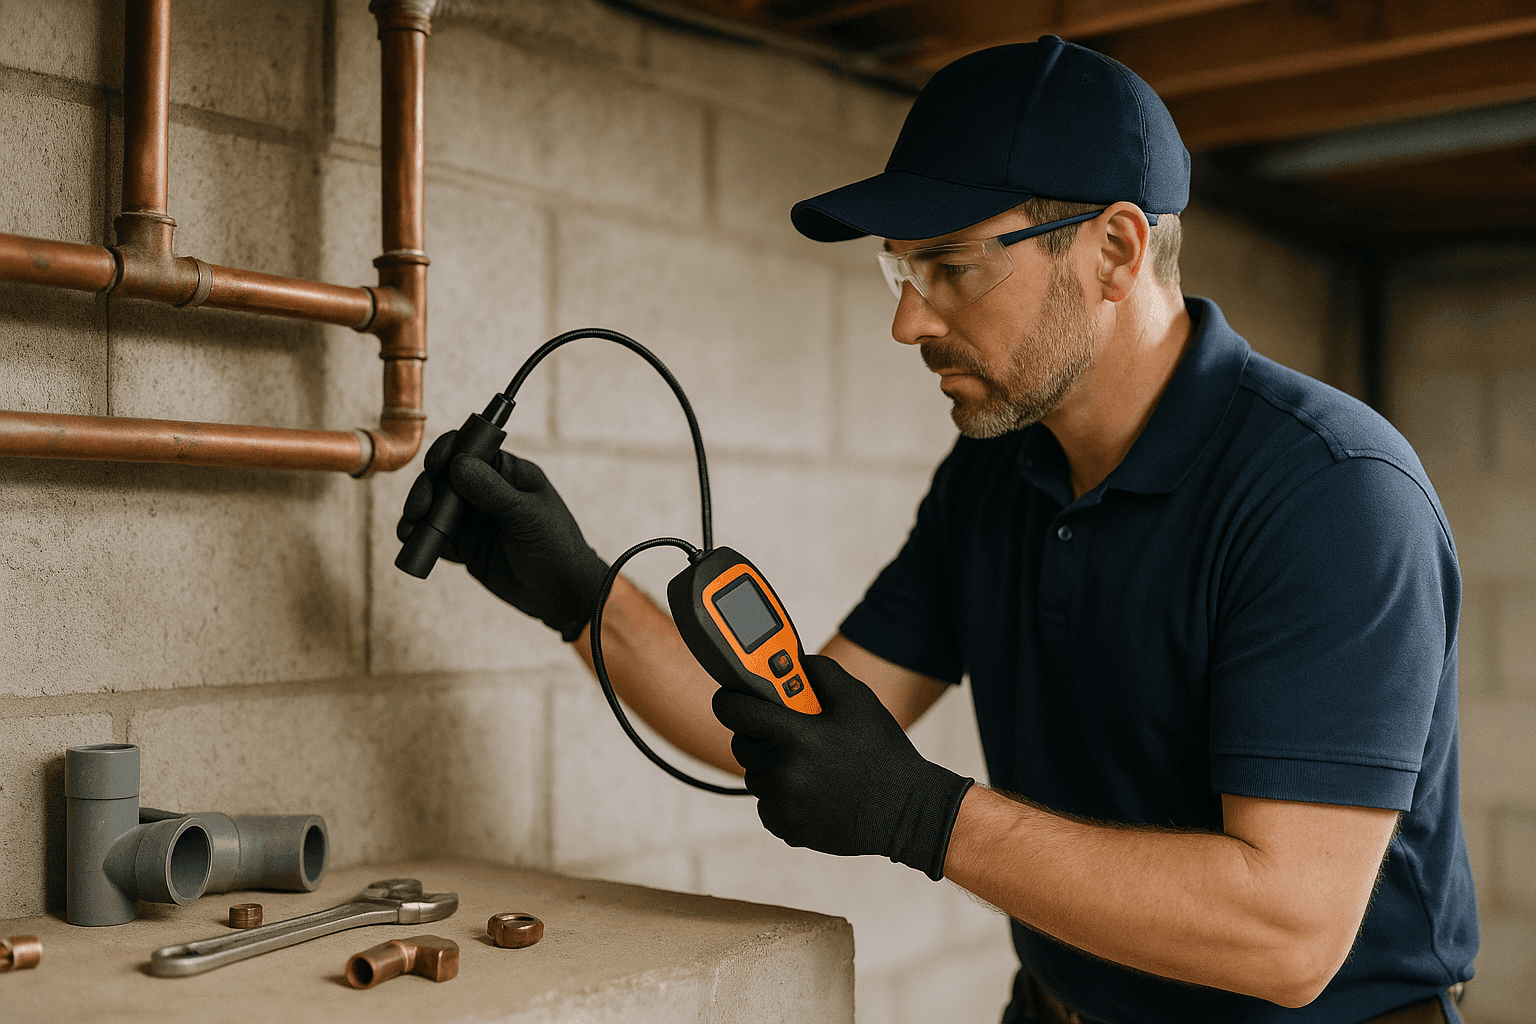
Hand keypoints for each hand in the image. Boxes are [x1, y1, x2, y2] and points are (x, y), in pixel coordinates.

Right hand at [396, 430, 608, 640]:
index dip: (447, 452)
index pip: (471, 449)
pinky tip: (412, 540)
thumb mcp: (527, 516)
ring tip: (411, 526)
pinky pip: (435, 536)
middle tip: (421, 507)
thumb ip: (493, 491)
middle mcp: (486, 490)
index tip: (435, 465)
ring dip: (418, 512)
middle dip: (428, 488)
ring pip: (435, 506)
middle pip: (444, 477)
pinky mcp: (464, 545)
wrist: (561, 594)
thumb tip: (459, 463)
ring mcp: (473, 518)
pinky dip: (421, 536)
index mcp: (507, 472)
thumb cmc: (557, 547)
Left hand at [712, 654, 972, 879]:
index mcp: (795, 735)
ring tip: (811, 764)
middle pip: (741, 743)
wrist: (906, 811)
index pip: (734, 709)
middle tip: (790, 732)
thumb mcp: (857, 700)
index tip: (733, 696)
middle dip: (759, 733)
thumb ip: (820, 672)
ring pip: (754, 774)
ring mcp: (781, 803)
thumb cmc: (882, 752)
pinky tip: (813, 790)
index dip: (730, 698)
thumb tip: (790, 660)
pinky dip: (780, 795)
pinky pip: (765, 802)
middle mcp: (782, 771)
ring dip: (771, 765)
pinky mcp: (784, 827)